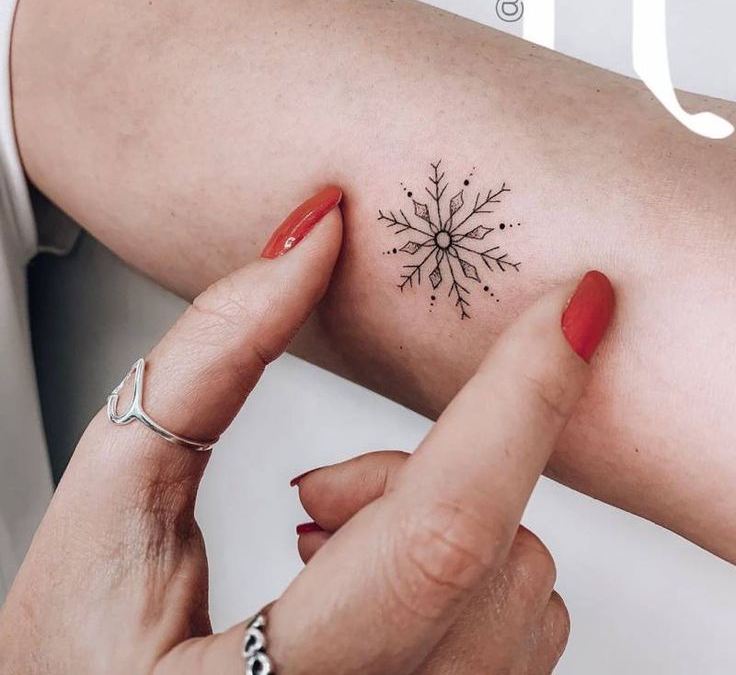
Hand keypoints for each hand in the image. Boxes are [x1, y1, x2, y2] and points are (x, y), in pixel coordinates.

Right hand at [0, 187, 613, 673]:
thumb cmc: (86, 647)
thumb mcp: (115, 491)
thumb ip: (210, 356)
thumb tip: (312, 243)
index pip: (438, 536)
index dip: (517, 401)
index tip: (573, 307)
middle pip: (495, 557)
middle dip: (418, 476)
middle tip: (309, 497)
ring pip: (523, 589)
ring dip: (439, 526)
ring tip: (321, 551)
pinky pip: (523, 629)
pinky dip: (465, 569)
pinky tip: (371, 585)